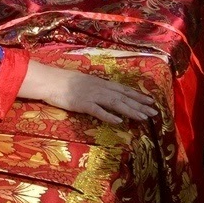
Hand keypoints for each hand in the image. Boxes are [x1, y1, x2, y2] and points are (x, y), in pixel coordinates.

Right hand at [18, 61, 157, 123]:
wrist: (49, 81)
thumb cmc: (63, 81)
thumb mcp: (83, 81)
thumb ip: (96, 87)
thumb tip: (106, 93)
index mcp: (100, 82)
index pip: (123, 89)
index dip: (137, 95)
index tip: (150, 101)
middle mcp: (99, 87)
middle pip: (123, 96)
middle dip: (140, 104)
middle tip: (154, 112)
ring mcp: (92, 95)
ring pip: (115, 103)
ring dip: (131, 110)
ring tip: (144, 117)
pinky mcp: (83, 104)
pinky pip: (98, 111)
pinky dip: (109, 116)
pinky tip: (119, 121)